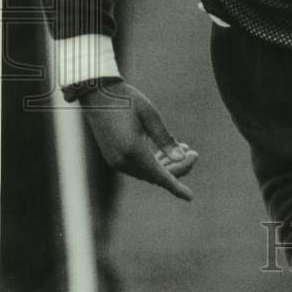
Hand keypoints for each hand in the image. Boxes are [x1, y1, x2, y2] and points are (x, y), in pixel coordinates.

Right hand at [80, 80, 198, 200]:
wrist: (97, 94)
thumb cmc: (127, 100)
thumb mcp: (150, 116)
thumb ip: (166, 139)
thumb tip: (182, 157)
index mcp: (132, 151)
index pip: (160, 176)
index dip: (177, 187)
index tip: (190, 197)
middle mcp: (122, 161)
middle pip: (156, 176)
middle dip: (177, 168)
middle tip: (194, 153)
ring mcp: (116, 161)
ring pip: (147, 172)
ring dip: (166, 165)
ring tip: (185, 148)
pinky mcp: (114, 157)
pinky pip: (138, 167)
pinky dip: (154, 162)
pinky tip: (166, 151)